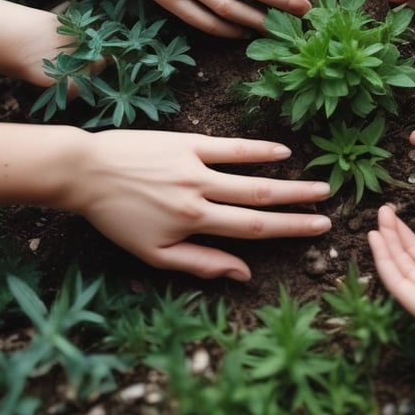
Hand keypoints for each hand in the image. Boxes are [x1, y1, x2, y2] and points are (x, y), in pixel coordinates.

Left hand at [67, 130, 331, 280]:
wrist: (86, 172)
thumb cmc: (117, 218)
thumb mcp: (154, 254)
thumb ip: (200, 263)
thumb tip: (243, 273)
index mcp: (194, 223)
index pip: (253, 228)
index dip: (290, 229)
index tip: (319, 229)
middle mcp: (201, 193)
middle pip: (261, 200)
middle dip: (299, 205)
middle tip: (328, 206)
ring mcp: (196, 165)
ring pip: (252, 175)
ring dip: (287, 179)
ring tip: (316, 183)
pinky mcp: (187, 141)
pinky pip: (230, 146)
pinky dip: (258, 149)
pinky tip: (281, 150)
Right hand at [368, 164, 414, 346]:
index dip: (406, 230)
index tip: (392, 210)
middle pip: (409, 255)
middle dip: (394, 233)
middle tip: (382, 212)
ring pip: (401, 267)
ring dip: (387, 244)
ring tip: (376, 223)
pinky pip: (397, 283)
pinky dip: (384, 261)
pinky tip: (375, 240)